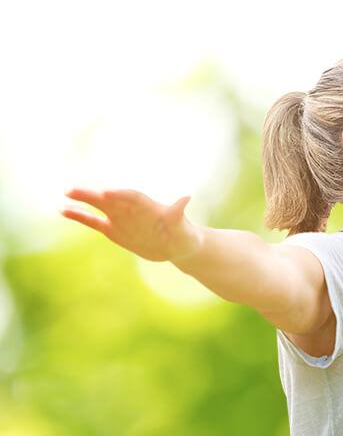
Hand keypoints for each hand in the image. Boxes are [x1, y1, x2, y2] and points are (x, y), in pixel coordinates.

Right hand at [59, 188, 201, 261]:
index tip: (107, 193)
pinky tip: (63, 209)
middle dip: (93, 195)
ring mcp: (121, 218)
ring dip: (82, 200)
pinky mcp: (113, 229)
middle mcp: (132, 209)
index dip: (120, 195)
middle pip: (111, 199)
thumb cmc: (183, 234)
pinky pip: (93, 221)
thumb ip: (179, 212)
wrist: (177, 246)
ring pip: (98, 207)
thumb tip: (187, 197)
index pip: (132, 197)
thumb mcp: (183, 226)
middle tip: (73, 189)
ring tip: (65, 194)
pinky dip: (79, 215)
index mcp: (148, 206)